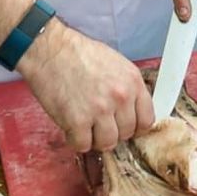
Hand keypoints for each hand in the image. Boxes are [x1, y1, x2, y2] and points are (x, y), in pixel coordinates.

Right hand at [16, 18, 154, 151]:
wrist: (49, 50)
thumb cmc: (78, 54)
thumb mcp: (115, 64)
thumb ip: (127, 88)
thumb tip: (130, 111)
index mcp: (133, 81)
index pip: (147, 120)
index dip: (134, 126)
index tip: (123, 125)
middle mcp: (121, 96)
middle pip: (126, 134)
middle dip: (112, 131)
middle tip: (97, 122)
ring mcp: (100, 110)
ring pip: (107, 143)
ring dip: (94, 138)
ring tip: (84, 125)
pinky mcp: (78, 121)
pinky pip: (83, 145)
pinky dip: (75, 140)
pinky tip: (70, 126)